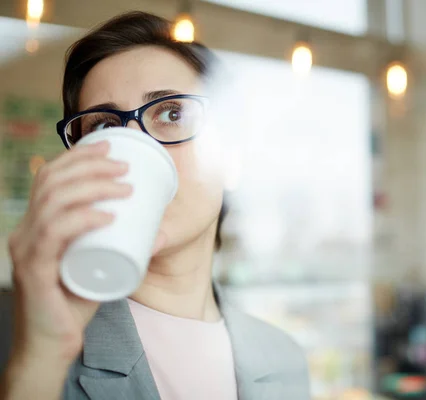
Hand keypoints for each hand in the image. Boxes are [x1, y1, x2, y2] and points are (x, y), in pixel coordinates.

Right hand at [7, 141, 131, 363]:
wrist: (52, 346)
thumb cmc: (76, 303)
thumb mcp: (102, 265)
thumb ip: (126, 248)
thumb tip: (162, 232)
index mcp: (37, 225)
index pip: (50, 177)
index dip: (78, 156)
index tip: (111, 146)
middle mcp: (26, 232)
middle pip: (52, 182)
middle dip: (90, 166)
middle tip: (125, 166)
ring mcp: (27, 250)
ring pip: (54, 202)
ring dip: (93, 187)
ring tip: (125, 186)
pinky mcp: (34, 271)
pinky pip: (55, 235)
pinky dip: (83, 219)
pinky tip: (107, 215)